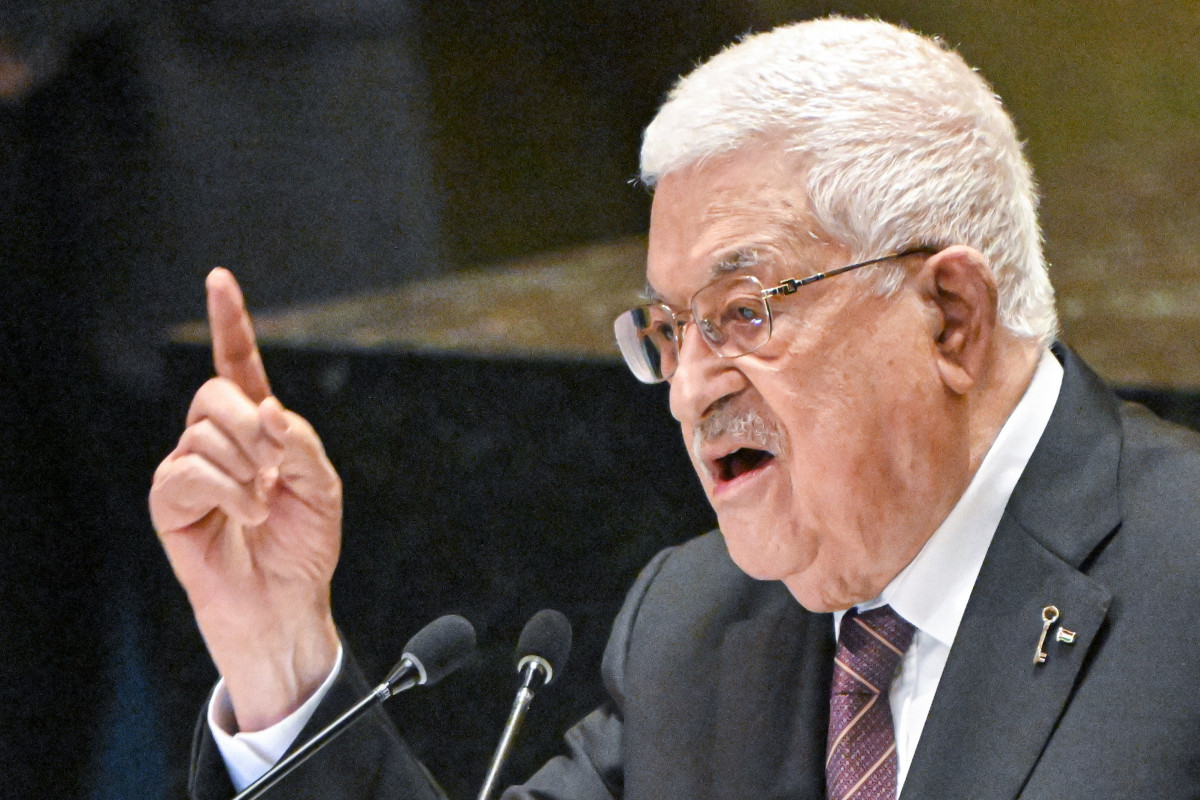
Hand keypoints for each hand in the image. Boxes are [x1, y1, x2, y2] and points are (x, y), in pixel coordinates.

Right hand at [150, 268, 341, 730]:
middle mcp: (218, 439)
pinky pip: (190, 470)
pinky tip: (248, 514)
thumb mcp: (322, 485)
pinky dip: (229, 490)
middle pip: (216, 394)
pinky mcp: (170, 501)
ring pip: (204, 431)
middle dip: (252, 425)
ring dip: (247, 467)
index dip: (230, 322)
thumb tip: (264, 410)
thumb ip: (299, 442)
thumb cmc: (305, 543)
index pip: (238, 364)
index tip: (219, 278)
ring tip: (264, 505)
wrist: (287, 600)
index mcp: (257, 427)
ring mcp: (190, 467)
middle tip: (275, 469)